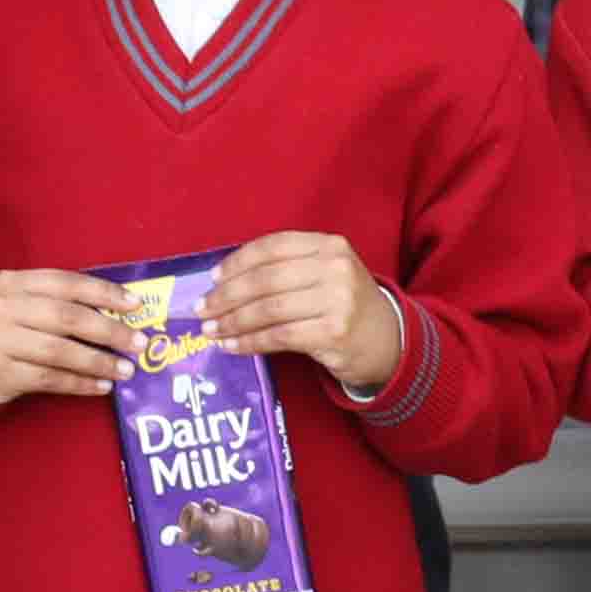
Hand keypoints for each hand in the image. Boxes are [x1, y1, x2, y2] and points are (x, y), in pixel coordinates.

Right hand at [0, 265, 137, 411]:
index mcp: (11, 282)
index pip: (66, 283)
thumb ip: (52, 300)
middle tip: (138, 342)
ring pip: (61, 351)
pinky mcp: (0, 373)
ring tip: (126, 369)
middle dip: (109, 330)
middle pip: (68, 317)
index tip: (135, 305)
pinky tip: (100, 387)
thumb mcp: (13, 302)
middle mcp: (2, 307)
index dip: (104, 293)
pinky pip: (50, 379)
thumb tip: (113, 310)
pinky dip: (79, 383)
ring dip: (99, 362)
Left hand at [208, 229, 403, 394]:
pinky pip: (279, 336)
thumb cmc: (345, 305)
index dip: (237, 262)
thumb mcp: (325, 274)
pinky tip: (232, 346)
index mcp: (329, 245)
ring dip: (233, 321)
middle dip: (227, 295)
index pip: (272, 247)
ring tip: (211, 330)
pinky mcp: (333, 333)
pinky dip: (250, 342)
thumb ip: (286, 269)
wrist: (389, 341)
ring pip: (269, 309)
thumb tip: (223, 280)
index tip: (212, 279)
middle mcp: (335, 267)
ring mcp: (337, 300)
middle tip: (201, 309)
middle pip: (266, 279)